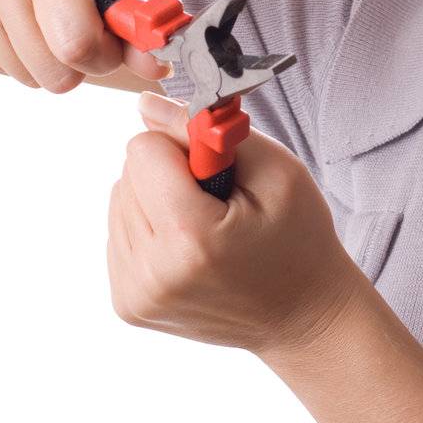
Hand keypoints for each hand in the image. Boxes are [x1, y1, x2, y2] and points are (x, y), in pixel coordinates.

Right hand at [0, 0, 170, 92]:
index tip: (114, 36)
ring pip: (26, 78)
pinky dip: (19, 56)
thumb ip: (142, 7)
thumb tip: (157, 66)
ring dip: (50, 60)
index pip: (76, 42)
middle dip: (82, 62)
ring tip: (51, 13)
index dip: (106, 54)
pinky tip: (22, 15)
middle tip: (85, 25)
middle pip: (53, 72)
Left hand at [108, 90, 365, 357]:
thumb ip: (207, 130)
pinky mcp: (128, 305)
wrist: (303, 318)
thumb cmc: (298, 239)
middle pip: (129, 174)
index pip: (143, 150)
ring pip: (119, 201)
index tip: (217, 170)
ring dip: (157, 200)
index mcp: (190, 238)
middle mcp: (152, 273)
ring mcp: (136, 295)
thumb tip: (145, 105)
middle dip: (170, 173)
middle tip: (217, 203)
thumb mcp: (275, 170)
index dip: (183, 147)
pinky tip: (189, 247)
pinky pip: (119, 233)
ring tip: (206, 227)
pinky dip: (151, 229)